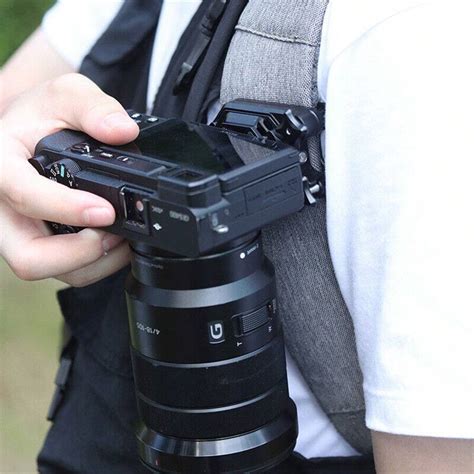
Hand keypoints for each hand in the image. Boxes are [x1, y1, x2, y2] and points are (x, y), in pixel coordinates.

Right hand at [0, 73, 138, 286]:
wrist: (33, 130)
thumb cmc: (44, 115)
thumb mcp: (66, 94)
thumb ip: (94, 108)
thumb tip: (123, 131)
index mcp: (1, 166)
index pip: (23, 196)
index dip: (65, 209)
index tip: (106, 211)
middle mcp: (3, 206)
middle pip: (28, 256)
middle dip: (77, 254)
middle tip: (114, 235)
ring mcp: (19, 229)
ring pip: (48, 270)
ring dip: (92, 263)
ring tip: (122, 238)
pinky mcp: (38, 241)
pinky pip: (63, 270)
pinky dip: (94, 264)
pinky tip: (115, 243)